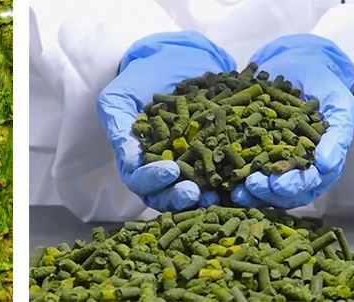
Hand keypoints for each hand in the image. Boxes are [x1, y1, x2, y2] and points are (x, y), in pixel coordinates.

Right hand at [97, 31, 235, 210]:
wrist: (174, 57)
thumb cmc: (138, 79)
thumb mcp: (118, 98)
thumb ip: (119, 128)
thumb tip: (130, 163)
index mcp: (136, 158)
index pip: (139, 180)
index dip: (152, 181)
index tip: (169, 171)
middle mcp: (161, 165)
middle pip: (165, 194)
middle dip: (178, 196)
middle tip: (194, 192)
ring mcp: (188, 161)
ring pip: (190, 189)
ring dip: (202, 196)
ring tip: (215, 194)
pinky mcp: (212, 152)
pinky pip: (217, 172)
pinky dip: (225, 179)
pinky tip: (235, 179)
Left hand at [231, 34, 353, 208]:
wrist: (296, 65)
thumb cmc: (321, 83)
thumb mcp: (335, 100)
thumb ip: (337, 130)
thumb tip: (327, 165)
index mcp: (325, 158)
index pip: (312, 180)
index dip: (295, 184)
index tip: (279, 184)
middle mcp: (305, 168)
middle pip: (288, 192)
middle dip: (269, 192)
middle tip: (252, 185)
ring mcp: (282, 165)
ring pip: (270, 191)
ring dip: (253, 194)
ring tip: (237, 191)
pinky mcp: (260, 157)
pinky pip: (251, 176)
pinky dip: (240, 182)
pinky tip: (227, 184)